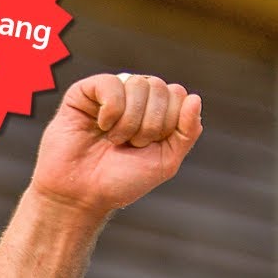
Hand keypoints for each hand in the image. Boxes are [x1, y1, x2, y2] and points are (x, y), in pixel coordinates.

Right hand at [30, 74, 202, 219]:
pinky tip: (100, 126)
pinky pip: (111, 84)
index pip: (178, 94)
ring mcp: (111, 92)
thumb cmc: (123, 180)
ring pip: (138, 84)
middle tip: (132, 145)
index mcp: (157, 111)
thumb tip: (195, 98)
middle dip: (150, 125)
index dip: (169, 122)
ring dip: (130, 122)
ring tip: (115, 140)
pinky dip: (111, 111)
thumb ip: (187, 131)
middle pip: (160, 87)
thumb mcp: (166, 160)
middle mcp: (136, 97)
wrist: (83, 194)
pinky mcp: (85, 92)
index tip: (152, 145)